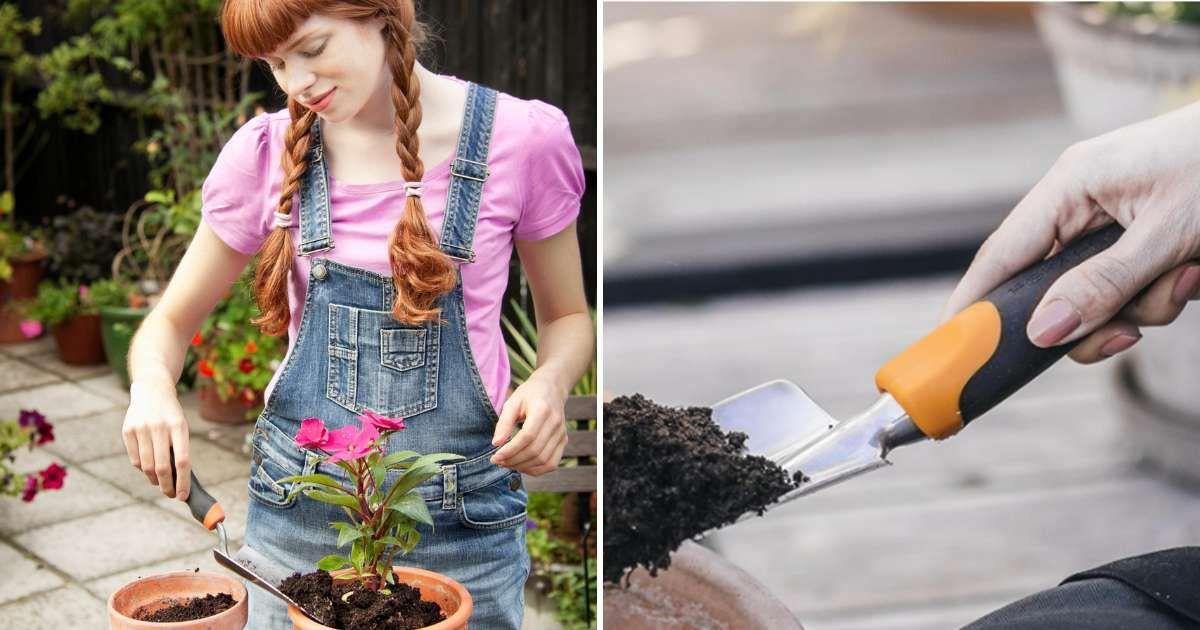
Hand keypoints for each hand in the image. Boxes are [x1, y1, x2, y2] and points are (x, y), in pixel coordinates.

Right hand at [122, 378, 190, 499]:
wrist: (152, 390)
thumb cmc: (171, 414)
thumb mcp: (180, 427)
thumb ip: (178, 450)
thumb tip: (178, 481)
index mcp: (178, 426)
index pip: (182, 461)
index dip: (183, 482)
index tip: (183, 496)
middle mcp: (159, 427)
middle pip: (162, 467)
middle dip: (167, 486)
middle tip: (171, 494)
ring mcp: (141, 428)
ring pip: (147, 466)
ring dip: (154, 479)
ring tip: (160, 482)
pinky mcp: (127, 430)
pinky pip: (135, 459)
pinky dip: (142, 469)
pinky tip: (148, 468)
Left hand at [490, 374, 567, 475]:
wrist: (552, 388)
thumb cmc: (529, 395)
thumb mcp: (512, 402)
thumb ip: (504, 423)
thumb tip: (496, 444)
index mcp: (542, 410)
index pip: (527, 437)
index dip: (510, 450)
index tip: (495, 457)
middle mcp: (555, 423)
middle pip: (535, 450)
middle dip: (513, 460)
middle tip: (498, 461)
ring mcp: (562, 433)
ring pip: (543, 460)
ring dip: (523, 467)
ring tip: (507, 464)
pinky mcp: (564, 441)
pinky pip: (552, 464)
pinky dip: (536, 470)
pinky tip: (522, 466)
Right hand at [943, 102, 1199, 363]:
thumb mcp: (1168, 236)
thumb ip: (1103, 286)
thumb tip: (1045, 333)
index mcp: (1069, 186)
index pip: (1001, 256)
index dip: (974, 303)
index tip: (952, 346)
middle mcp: (1081, 203)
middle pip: (1051, 287)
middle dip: (1094, 316)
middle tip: (1123, 339)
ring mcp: (1113, 220)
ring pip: (1098, 295)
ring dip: (1145, 305)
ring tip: (1191, 276)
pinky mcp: (1144, 234)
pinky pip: (1132, 287)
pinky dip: (1164, 292)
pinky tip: (1195, 270)